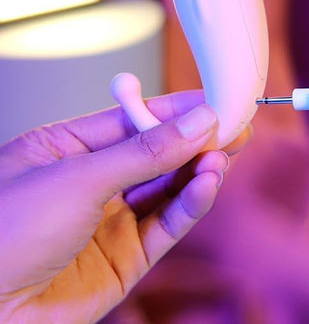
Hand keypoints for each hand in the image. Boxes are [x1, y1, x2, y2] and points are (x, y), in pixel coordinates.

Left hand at [0, 91, 243, 323]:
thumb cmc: (2, 235)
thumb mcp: (78, 177)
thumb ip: (145, 152)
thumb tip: (198, 122)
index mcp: (69, 149)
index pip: (135, 118)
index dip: (177, 109)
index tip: (216, 100)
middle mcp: (93, 182)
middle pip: (157, 154)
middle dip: (197, 140)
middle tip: (236, 126)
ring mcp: (110, 220)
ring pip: (167, 189)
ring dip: (198, 171)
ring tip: (223, 155)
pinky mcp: (126, 258)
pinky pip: (167, 225)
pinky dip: (191, 204)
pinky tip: (207, 184)